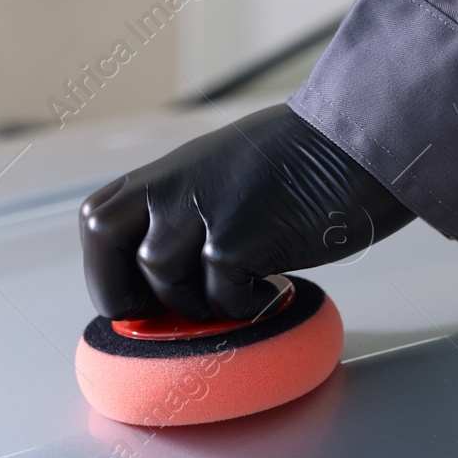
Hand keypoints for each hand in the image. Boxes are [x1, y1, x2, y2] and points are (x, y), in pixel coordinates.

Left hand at [79, 104, 415, 321]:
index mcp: (165, 172)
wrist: (359, 142)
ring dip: (205, 305)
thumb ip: (184, 210)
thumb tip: (163, 275)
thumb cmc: (304, 163)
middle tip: (166, 315)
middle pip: (108, 251)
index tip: (134, 299)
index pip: (98, 223)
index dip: (107, 272)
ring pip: (168, 286)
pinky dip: (250, 306)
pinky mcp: (236, 239)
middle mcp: (172, 187)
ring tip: (247, 288)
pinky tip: (276, 285)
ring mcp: (200, 211)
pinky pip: (223, 300)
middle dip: (128, 296)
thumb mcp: (220, 173)